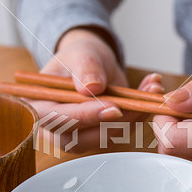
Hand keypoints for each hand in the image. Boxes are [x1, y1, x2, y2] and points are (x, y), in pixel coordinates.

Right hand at [29, 28, 163, 152]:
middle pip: (80, 138)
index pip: (57, 118)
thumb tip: (90, 88)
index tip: (112, 108)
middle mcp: (54, 128)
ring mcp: (77, 136)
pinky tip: (150, 93)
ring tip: (151, 89)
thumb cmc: (79, 58)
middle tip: (139, 102)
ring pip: (105, 138)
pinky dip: (138, 115)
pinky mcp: (99, 137)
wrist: (91, 64)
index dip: (85, 116)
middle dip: (113, 122)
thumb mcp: (81, 53)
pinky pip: (120, 132)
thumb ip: (84, 68)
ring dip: (132, 117)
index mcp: (39, 106)